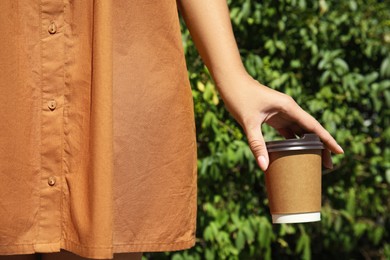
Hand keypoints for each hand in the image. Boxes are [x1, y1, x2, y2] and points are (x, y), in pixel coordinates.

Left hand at [216, 74, 343, 170]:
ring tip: (316, 160)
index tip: (339, 151)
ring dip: (308, 144)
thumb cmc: (239, 97)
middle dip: (321, 146)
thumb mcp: (248, 122)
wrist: (230, 82)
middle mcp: (289, 109)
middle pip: (310, 130)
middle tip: (329, 164)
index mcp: (288, 107)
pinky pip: (288, 130)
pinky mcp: (273, 115)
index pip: (313, 126)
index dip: (327, 140)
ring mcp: (281, 112)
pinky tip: (297, 152)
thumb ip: (257, 144)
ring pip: (300, 131)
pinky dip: (294, 141)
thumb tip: (264, 166)